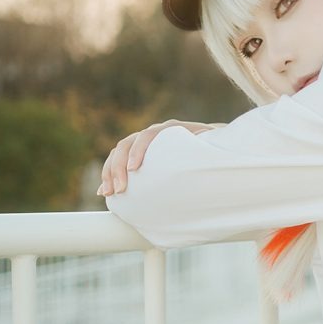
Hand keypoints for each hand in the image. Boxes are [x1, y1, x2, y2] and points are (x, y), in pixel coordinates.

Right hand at [98, 120, 224, 195]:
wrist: (211, 146)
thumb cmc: (214, 151)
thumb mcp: (214, 151)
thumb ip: (211, 151)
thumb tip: (219, 163)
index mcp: (172, 129)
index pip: (149, 135)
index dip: (139, 150)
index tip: (134, 169)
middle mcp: (155, 133)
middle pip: (128, 143)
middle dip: (118, 167)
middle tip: (120, 190)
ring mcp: (144, 143)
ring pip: (118, 152)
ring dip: (109, 172)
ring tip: (107, 193)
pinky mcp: (138, 155)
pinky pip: (117, 161)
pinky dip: (109, 175)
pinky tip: (103, 191)